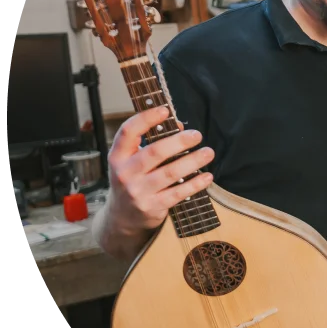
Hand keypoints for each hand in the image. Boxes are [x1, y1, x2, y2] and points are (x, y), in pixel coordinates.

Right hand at [106, 105, 214, 232]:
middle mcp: (125, 173)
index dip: (146, 118)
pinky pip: (178, 193)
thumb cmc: (132, 179)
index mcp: (118, 156)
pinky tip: (207, 176)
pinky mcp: (152, 206)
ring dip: (193, 161)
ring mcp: (138, 191)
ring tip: (208, 152)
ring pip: (170, 173)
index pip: (128, 131)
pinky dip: (195, 184)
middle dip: (179, 142)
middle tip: (196, 135)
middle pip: (155, 152)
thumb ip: (150, 142)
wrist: (123, 216)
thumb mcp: (131, 160)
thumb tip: (178, 125)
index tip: (165, 110)